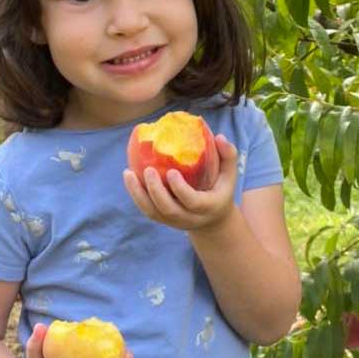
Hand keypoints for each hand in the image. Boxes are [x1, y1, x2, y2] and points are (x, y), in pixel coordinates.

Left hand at [123, 134, 237, 232]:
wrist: (213, 220)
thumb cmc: (220, 190)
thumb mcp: (230, 175)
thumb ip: (228, 155)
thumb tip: (218, 136)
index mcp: (207, 207)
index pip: (192, 202)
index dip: (180, 190)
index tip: (171, 172)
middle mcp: (189, 218)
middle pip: (168, 210)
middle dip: (156, 191)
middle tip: (147, 170)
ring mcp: (173, 221)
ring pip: (152, 212)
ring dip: (138, 194)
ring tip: (128, 173)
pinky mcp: (162, 220)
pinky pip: (146, 210)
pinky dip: (136, 195)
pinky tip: (129, 177)